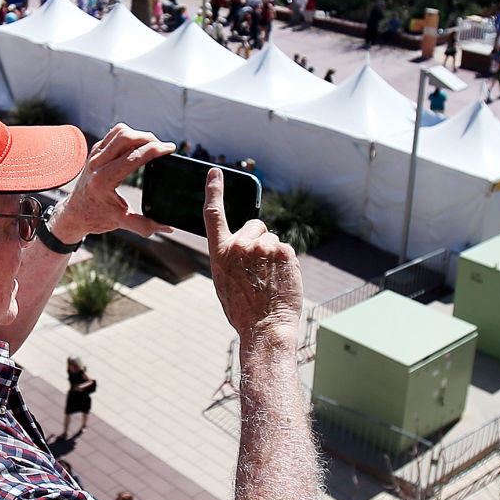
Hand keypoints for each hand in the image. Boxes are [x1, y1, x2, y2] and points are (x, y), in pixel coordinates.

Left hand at [49, 125, 172, 244]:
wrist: (74, 214)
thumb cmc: (97, 218)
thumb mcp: (122, 223)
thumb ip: (146, 226)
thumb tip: (169, 227)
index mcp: (104, 180)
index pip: (133, 156)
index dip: (155, 149)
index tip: (170, 149)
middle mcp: (97, 164)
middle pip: (126, 137)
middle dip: (148, 138)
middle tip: (162, 146)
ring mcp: (94, 155)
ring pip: (119, 131)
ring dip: (138, 134)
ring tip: (151, 144)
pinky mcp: (94, 151)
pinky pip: (113, 135)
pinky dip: (129, 136)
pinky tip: (138, 146)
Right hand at [205, 168, 301, 345]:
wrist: (264, 327)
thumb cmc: (242, 310)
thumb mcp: (223, 280)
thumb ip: (230, 257)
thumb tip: (245, 246)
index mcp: (220, 252)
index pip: (213, 214)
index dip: (214, 191)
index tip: (216, 172)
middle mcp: (240, 244)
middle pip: (254, 226)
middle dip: (258, 240)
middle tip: (258, 267)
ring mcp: (264, 246)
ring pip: (272, 240)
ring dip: (272, 253)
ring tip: (268, 279)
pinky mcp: (285, 252)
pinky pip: (286, 249)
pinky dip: (285, 262)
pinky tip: (279, 280)